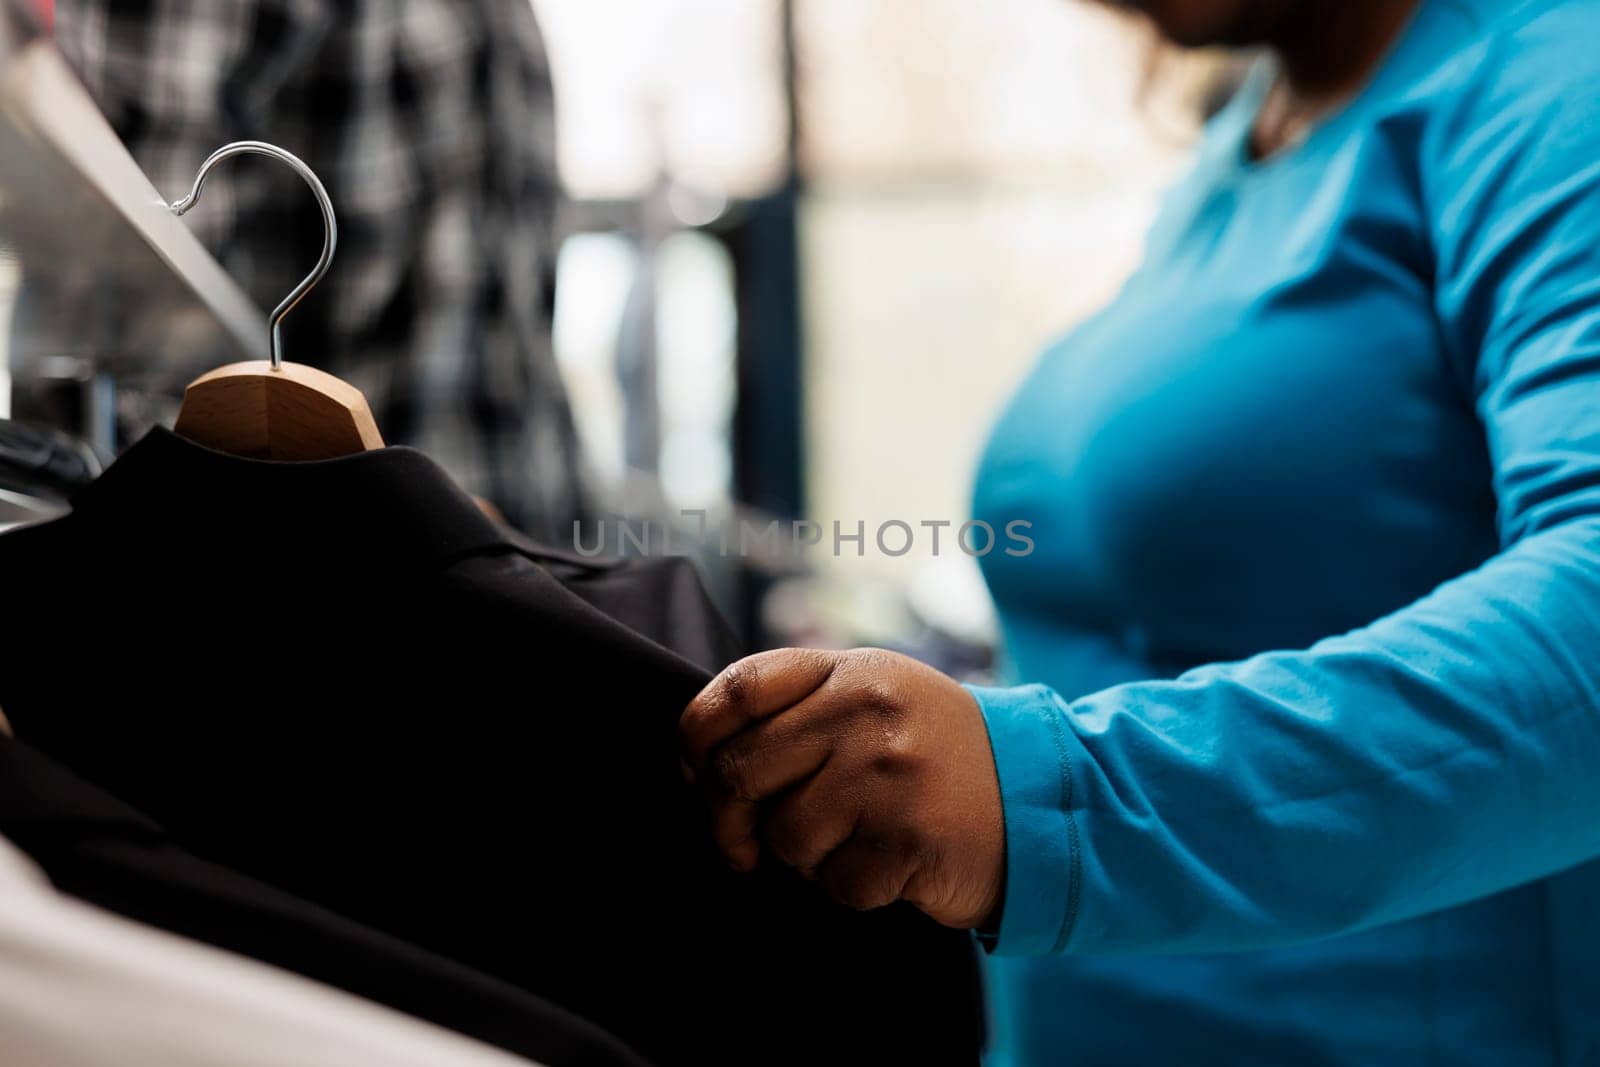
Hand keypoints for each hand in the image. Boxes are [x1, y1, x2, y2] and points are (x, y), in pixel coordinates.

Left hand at [680, 648, 1004, 929]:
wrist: (1046, 796)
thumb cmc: (940, 756)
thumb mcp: (877, 701)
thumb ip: (801, 712)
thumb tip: (700, 761)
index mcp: (848, 671)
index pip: (738, 689)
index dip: (696, 737)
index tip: (697, 774)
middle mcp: (865, 711)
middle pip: (740, 770)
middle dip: (728, 822)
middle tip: (744, 847)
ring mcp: (888, 772)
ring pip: (785, 836)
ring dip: (805, 860)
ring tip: (851, 844)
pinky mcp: (909, 835)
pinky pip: (836, 882)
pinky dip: (854, 889)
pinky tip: (891, 866)